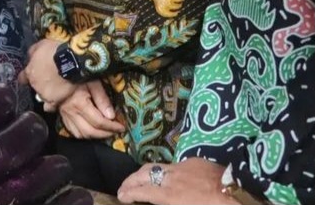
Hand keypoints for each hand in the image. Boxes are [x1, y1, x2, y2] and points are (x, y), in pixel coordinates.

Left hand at [21, 39, 77, 105]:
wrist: (70, 62)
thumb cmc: (55, 51)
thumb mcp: (40, 45)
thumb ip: (32, 52)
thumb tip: (30, 56)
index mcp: (29, 71)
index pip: (22, 77)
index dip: (26, 77)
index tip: (28, 77)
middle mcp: (34, 84)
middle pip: (34, 86)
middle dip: (40, 83)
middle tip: (49, 78)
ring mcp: (43, 93)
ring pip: (42, 95)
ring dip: (47, 92)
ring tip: (56, 87)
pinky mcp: (54, 100)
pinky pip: (51, 106)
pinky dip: (52, 105)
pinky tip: (55, 103)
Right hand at [57, 81, 124, 138]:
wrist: (60, 72)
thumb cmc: (78, 75)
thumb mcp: (93, 83)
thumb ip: (102, 99)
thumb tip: (111, 116)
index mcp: (79, 103)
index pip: (98, 121)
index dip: (112, 127)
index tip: (121, 127)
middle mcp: (71, 112)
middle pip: (90, 131)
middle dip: (105, 134)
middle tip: (115, 131)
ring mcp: (65, 115)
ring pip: (81, 134)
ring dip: (95, 136)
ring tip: (105, 132)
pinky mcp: (62, 116)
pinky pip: (73, 131)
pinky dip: (84, 134)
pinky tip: (91, 130)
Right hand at [118, 159, 235, 204]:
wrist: (243, 194)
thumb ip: (172, 202)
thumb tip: (164, 199)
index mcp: (171, 195)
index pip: (142, 191)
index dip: (128, 193)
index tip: (120, 196)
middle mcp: (172, 178)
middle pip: (144, 174)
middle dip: (130, 181)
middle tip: (123, 187)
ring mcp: (183, 167)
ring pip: (156, 167)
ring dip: (144, 174)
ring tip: (139, 180)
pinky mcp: (196, 162)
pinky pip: (175, 166)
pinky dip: (166, 172)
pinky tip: (170, 178)